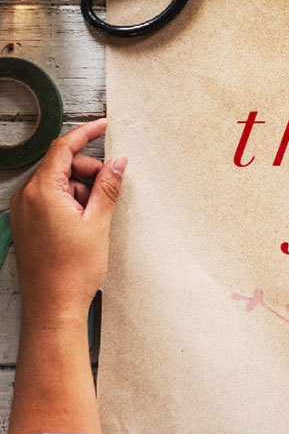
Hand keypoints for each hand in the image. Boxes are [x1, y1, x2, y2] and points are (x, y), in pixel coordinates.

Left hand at [10, 119, 125, 327]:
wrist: (53, 307)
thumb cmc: (72, 271)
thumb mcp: (98, 223)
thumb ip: (107, 186)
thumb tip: (118, 162)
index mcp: (42, 192)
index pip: (63, 148)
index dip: (86, 133)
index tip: (104, 126)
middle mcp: (27, 198)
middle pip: (62, 166)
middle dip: (89, 171)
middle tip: (110, 190)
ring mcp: (24, 212)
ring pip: (58, 184)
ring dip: (81, 190)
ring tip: (95, 218)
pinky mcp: (27, 224)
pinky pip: (50, 200)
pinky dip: (70, 203)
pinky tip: (84, 223)